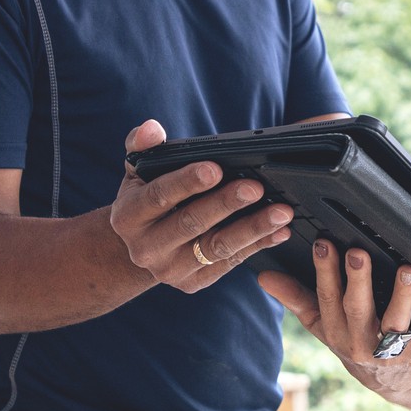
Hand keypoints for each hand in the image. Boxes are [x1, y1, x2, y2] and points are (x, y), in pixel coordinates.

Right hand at [110, 120, 294, 292]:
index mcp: (128, 216)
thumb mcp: (138, 170)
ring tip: (282, 211)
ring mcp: (170, 269)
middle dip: (226, 204)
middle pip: (191, 223)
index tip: (215, 168)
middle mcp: (146, 248)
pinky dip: (258, 245)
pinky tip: (280, 230)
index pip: (158, 196)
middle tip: (256, 187)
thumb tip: (151, 128)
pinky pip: (231, 262)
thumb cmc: (147, 197)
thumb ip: (143, 145)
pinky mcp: (194, 282)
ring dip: (252, 229)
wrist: (141, 246)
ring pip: (217, 248)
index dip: (187, 182)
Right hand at [260, 241, 410, 389]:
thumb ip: (296, 298)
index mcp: (335, 330)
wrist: (392, 382)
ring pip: (395, 324)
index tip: (323, 243)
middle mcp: (360, 342)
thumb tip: (262, 277)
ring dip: (403, 296)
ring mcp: (391, 351)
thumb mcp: (322, 324)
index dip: (324, 272)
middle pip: (357, 309)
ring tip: (409, 270)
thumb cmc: (354, 339)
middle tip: (358, 252)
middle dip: (356, 281)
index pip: (325, 297)